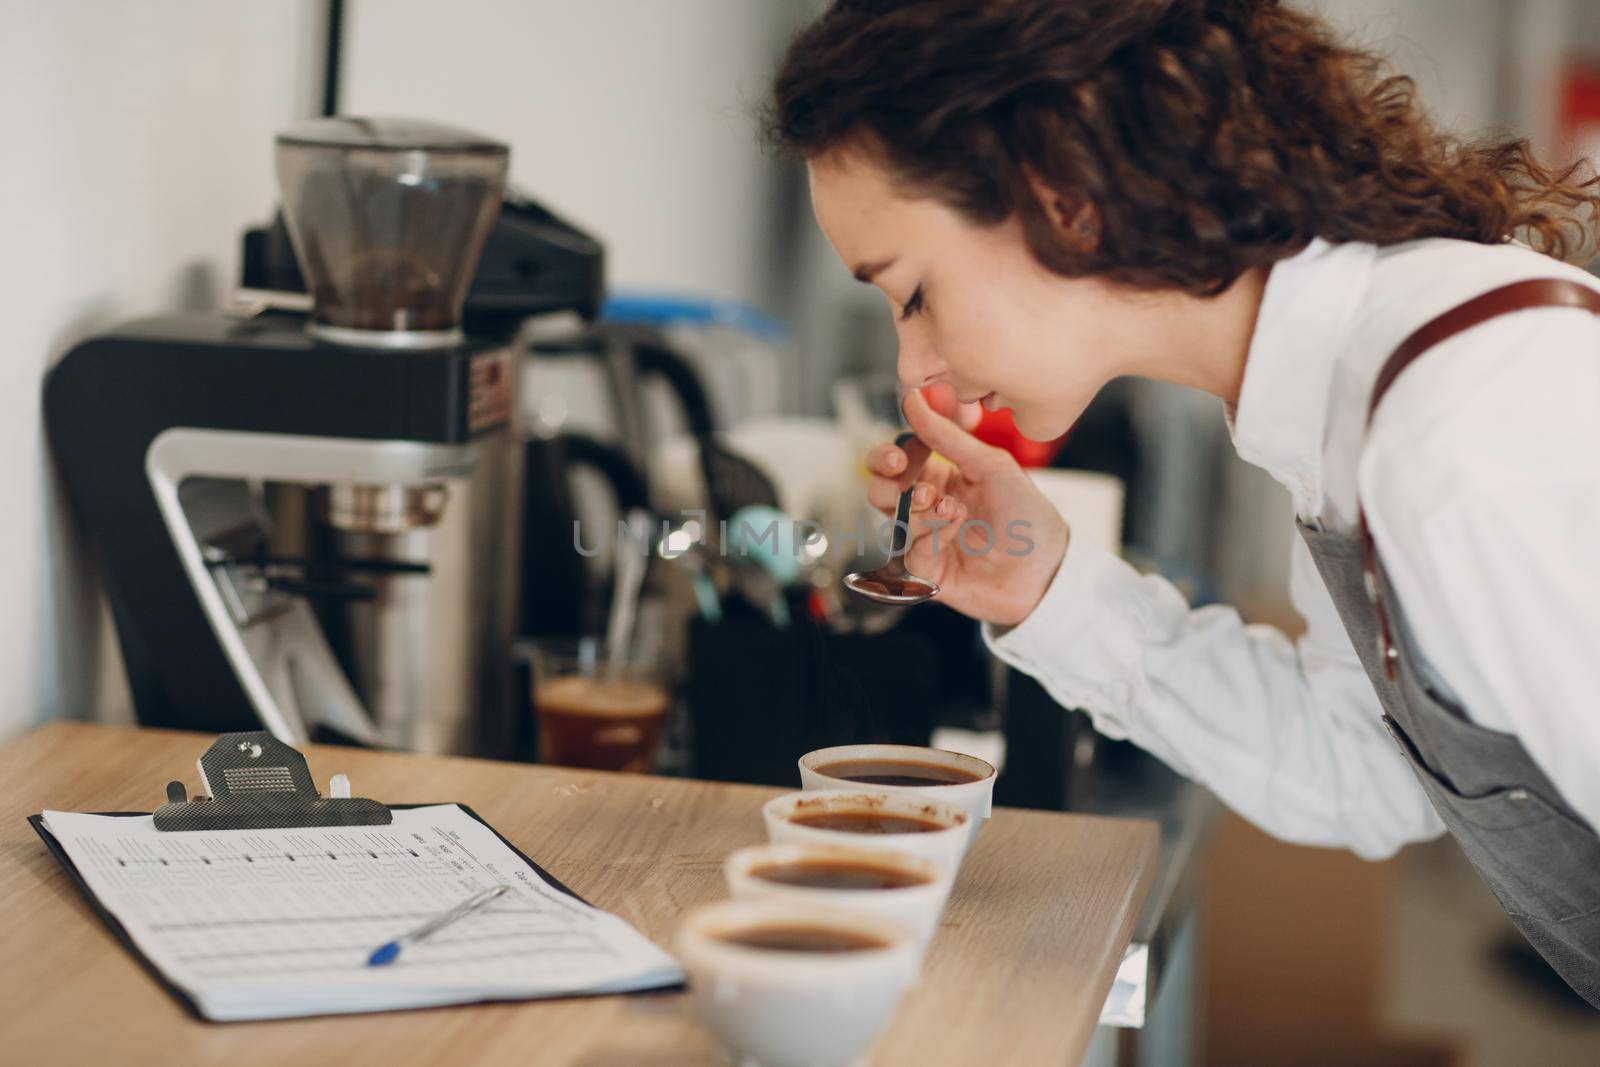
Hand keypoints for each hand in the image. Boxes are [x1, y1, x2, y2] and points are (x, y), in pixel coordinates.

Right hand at [865, 387, 1068, 625]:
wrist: (1046, 564)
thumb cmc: (1026, 512)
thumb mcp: (989, 464)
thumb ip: (946, 435)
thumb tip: (912, 399)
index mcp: (940, 478)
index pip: (895, 462)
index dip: (888, 457)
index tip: (899, 456)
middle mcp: (929, 509)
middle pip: (880, 492)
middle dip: (885, 484)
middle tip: (906, 479)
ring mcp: (926, 541)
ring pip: (895, 521)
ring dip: (919, 511)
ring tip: (951, 509)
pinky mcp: (928, 572)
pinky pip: (911, 551)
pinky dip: (933, 537)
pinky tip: (957, 531)